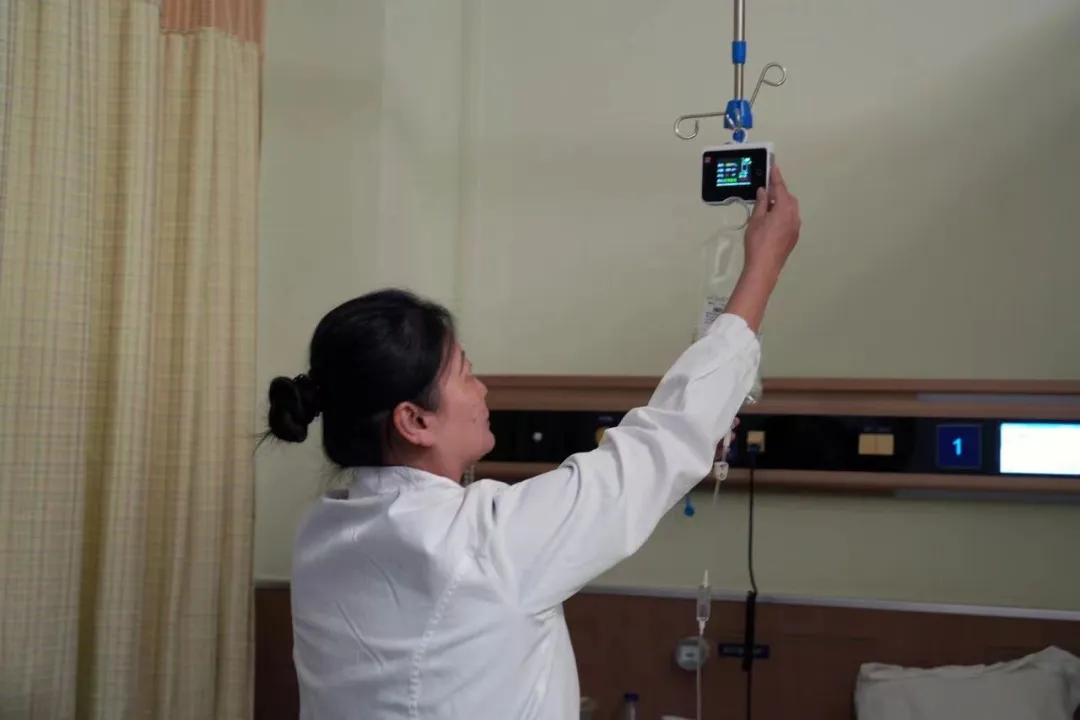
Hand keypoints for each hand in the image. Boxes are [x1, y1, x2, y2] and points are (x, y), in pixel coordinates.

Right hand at [722, 165, 800, 331]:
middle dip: (779, 192)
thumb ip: (761, 204)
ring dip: (781, 204)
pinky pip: (790, 219)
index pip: (780, 188)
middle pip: (788, 198)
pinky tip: (772, 219)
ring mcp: (796, 227)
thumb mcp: (756, 220)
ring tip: (767, 205)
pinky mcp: (794, 236)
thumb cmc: (757, 242)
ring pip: (790, 209)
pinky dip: (783, 214)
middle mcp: (794, 216)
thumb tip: (763, 192)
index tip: (773, 167)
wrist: (765, 267)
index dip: (776, 177)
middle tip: (766, 190)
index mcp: (784, 209)